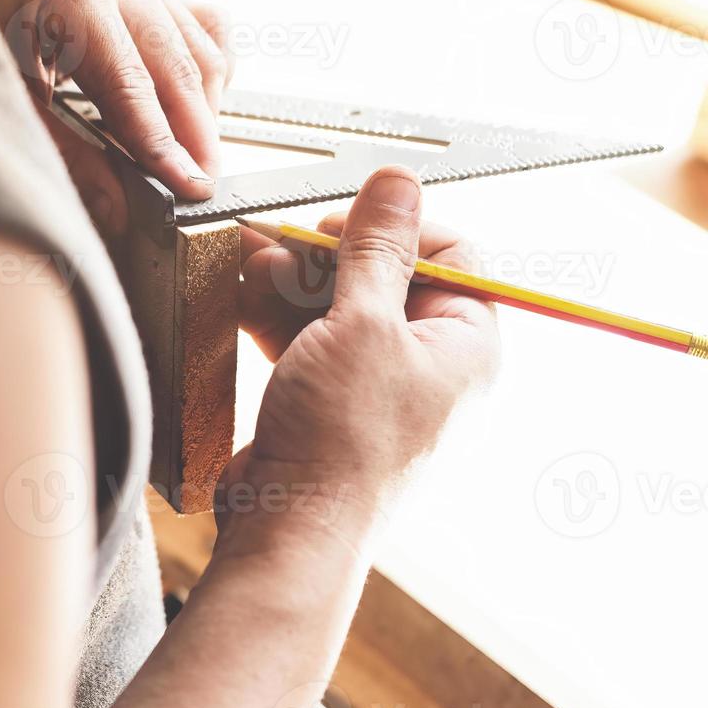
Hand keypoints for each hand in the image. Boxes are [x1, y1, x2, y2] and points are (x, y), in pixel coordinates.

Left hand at [0, 0, 232, 233]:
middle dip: (197, 136)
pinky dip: (205, 71)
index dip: (165, 144)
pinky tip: (191, 107)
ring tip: (194, 160)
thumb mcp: (7, 102)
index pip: (133, 85)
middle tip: (202, 188)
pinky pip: (203, 26)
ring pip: (201, 49)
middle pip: (179, 68)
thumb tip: (119, 209)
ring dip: (205, 110)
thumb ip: (67, 156)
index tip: (189, 188)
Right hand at [231, 166, 500, 541]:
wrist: (291, 526)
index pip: (453, 254)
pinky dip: (277, 316)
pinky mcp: (330, 401)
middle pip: (387, 275)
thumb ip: (376, 247)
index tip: (347, 223)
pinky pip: (309, 340)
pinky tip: (240, 295)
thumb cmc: (344, 439)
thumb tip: (397, 182)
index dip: (399, 228)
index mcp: (467, 343)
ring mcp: (377, 384)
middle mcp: (430, 362)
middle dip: (328, 254)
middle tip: (282, 240)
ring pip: (338, 306)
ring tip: (248, 259)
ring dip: (291, 281)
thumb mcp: (362, 323)